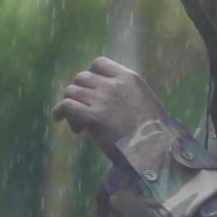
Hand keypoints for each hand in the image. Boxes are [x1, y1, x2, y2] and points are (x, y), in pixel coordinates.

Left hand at [51, 57, 169, 163]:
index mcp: (130, 78)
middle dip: (79, 93)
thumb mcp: (145, 104)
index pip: (98, 63)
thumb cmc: (153, 135)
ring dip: (70, 105)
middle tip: (84, 113)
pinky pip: (66, 106)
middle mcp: (115, 85)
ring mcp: (103, 100)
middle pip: (81, 78)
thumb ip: (127, 95)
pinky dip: (59, 111)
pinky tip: (59, 119)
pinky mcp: (93, 118)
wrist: (157, 152)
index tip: (91, 91)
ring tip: (78, 124)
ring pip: (71, 91)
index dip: (90, 76)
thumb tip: (108, 101)